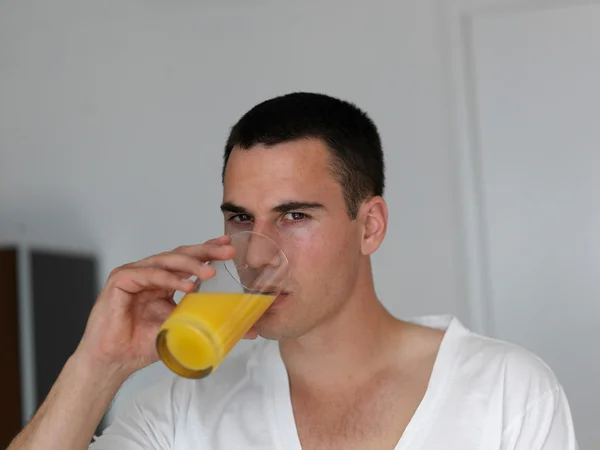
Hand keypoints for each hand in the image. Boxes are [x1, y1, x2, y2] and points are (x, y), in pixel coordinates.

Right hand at [75, 236, 235, 378]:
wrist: (114, 362)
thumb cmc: (143, 345)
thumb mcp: (186, 331)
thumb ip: (214, 326)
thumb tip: (251, 330)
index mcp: (165, 282)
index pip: (190, 260)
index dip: (208, 251)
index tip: (229, 246)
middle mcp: (151, 274)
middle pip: (181, 255)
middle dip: (206, 251)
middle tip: (227, 252)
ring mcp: (135, 274)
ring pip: (167, 261)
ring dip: (190, 264)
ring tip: (209, 272)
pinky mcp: (120, 280)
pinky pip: (148, 274)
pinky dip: (168, 278)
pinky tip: (186, 285)